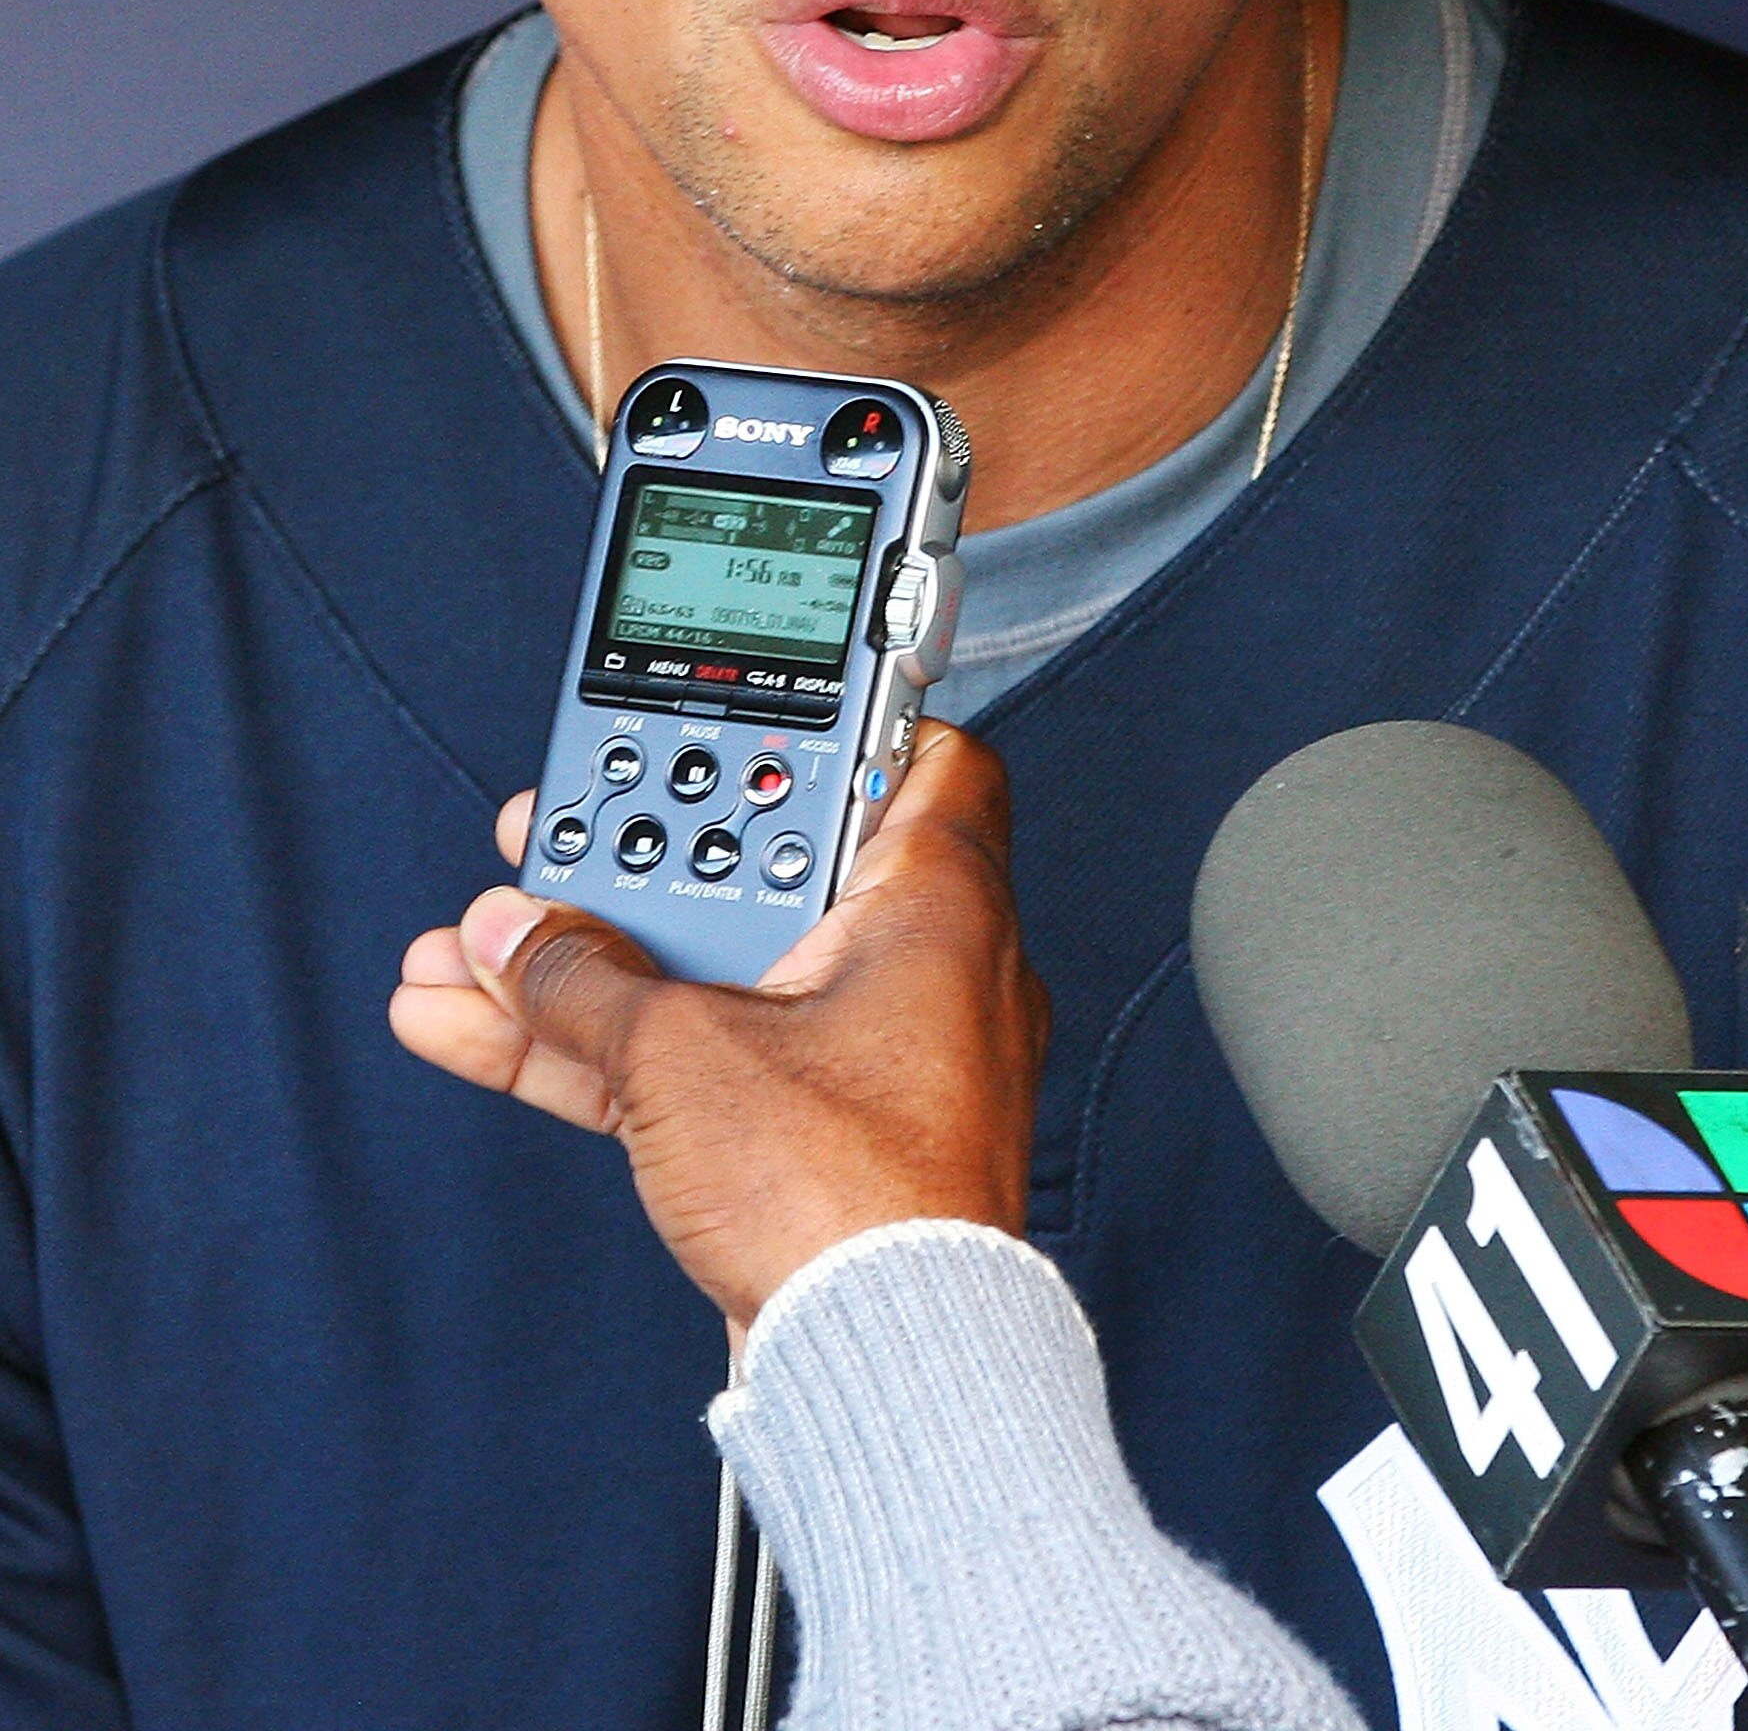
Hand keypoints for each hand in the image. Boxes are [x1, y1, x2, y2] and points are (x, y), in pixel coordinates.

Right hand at [389, 723, 1049, 1331]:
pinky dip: (609, 1048)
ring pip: (718, 974)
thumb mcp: (679, 1053)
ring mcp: (871, 1061)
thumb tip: (519, 938)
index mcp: (935, 904)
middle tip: (557, 836)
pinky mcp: (823, 1143)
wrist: (885, 1372)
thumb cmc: (855, 1203)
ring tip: (478, 944)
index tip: (744, 710)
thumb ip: (584, 981)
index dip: (834, 725)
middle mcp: (920, 970)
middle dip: (642, 861)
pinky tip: (485, 1027)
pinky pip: (705, 1064)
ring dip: (592, 962)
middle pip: (769, 869)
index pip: (918, 759)